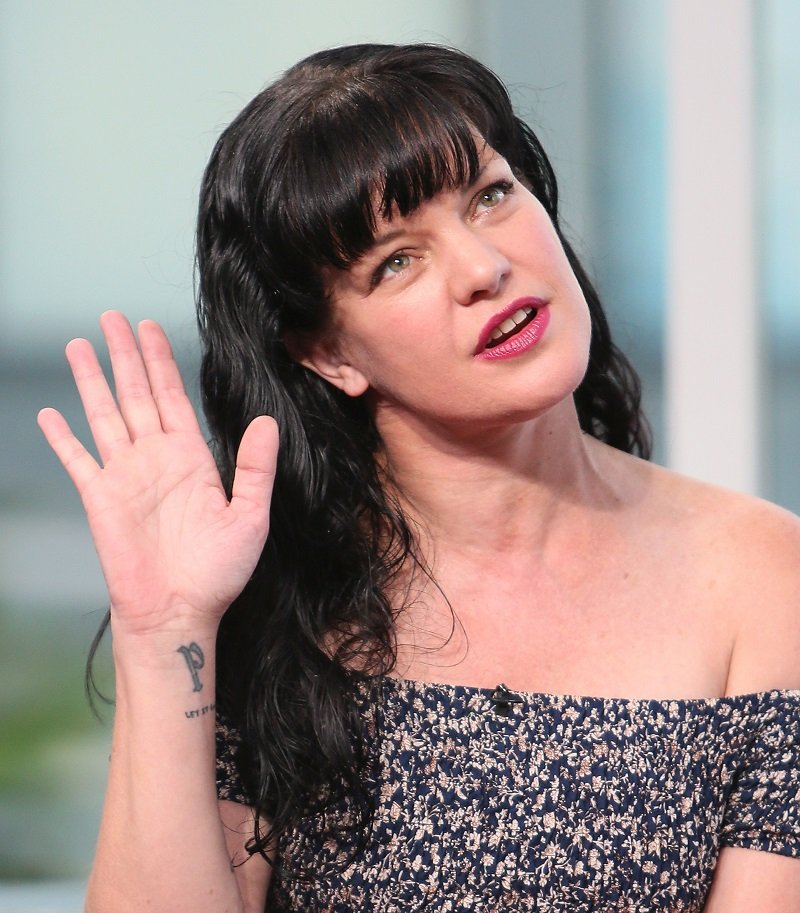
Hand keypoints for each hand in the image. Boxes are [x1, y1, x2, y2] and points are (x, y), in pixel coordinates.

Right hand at [38, 311, 276, 637]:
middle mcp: (156, 459)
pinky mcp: (100, 498)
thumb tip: (268, 421)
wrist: (180, 612)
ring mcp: (125, 476)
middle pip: (137, 394)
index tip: (151, 328)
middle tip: (112, 317)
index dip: (162, 361)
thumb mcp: (250, 516)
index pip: (173, 397)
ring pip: (105, 415)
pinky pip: (78, 460)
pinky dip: (62, 437)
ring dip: (92, 381)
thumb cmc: (218, 572)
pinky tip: (49, 413)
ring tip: (79, 345)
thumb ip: (255, 468)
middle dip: (126, 355)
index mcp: (192, 458)